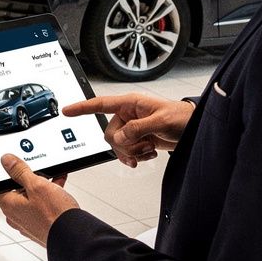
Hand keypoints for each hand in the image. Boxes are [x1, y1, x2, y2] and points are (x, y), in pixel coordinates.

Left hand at [0, 154, 78, 244]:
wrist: (74, 235)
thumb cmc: (54, 215)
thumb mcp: (37, 185)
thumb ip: (20, 171)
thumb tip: (7, 162)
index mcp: (9, 206)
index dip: (0, 175)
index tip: (8, 166)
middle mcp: (15, 216)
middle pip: (14, 191)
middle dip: (25, 179)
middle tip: (34, 170)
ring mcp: (28, 222)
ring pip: (29, 198)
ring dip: (39, 187)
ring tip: (50, 178)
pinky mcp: (40, 225)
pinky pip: (40, 206)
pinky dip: (47, 196)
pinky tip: (58, 187)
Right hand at [62, 93, 194, 166]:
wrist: (194, 130)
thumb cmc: (182, 118)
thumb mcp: (160, 121)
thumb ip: (138, 128)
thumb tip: (121, 137)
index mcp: (131, 104)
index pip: (101, 104)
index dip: (82, 108)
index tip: (67, 111)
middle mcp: (129, 115)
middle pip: (109, 134)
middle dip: (125, 144)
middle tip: (143, 145)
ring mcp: (133, 128)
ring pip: (117, 145)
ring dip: (133, 152)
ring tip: (149, 149)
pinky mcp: (139, 140)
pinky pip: (127, 152)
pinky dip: (137, 156)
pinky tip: (149, 154)